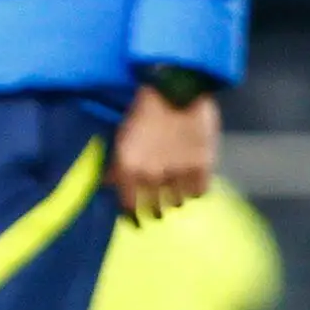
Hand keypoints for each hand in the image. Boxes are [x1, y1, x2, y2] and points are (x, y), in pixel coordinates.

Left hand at [111, 83, 216, 223]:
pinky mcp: (202, 167)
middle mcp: (152, 176)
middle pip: (155, 210)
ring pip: (177, 202)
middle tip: (157, 207)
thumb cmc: (144, 109)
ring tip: (175, 188)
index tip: (135, 222)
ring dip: (175, 198)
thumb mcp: (122, 136)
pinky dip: (196, 189)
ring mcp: (178, 173)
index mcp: (128, 169)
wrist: (177, 87)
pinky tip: (192, 181)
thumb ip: (116, 165)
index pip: (129, 208)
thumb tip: (107, 186)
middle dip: (155, 210)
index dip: (132, 217)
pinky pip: (199, 192)